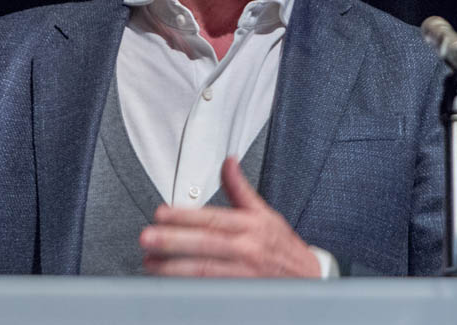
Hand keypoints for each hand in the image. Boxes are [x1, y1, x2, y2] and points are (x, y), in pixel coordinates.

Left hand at [139, 156, 320, 276]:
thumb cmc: (283, 248)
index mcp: (251, 225)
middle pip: (205, 244)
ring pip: (205, 271)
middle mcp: (248, 249)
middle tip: (148, 237)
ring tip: (151, 263)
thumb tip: (228, 162)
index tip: (161, 213)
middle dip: (173, 241)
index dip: (184, 216)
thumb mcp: (265, 213)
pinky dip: (190, 288)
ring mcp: (245, 274)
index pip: (212, 218)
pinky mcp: (242, 294)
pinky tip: (172, 285)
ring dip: (174, 268)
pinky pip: (211, 291)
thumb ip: (240, 190)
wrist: (308, 279)